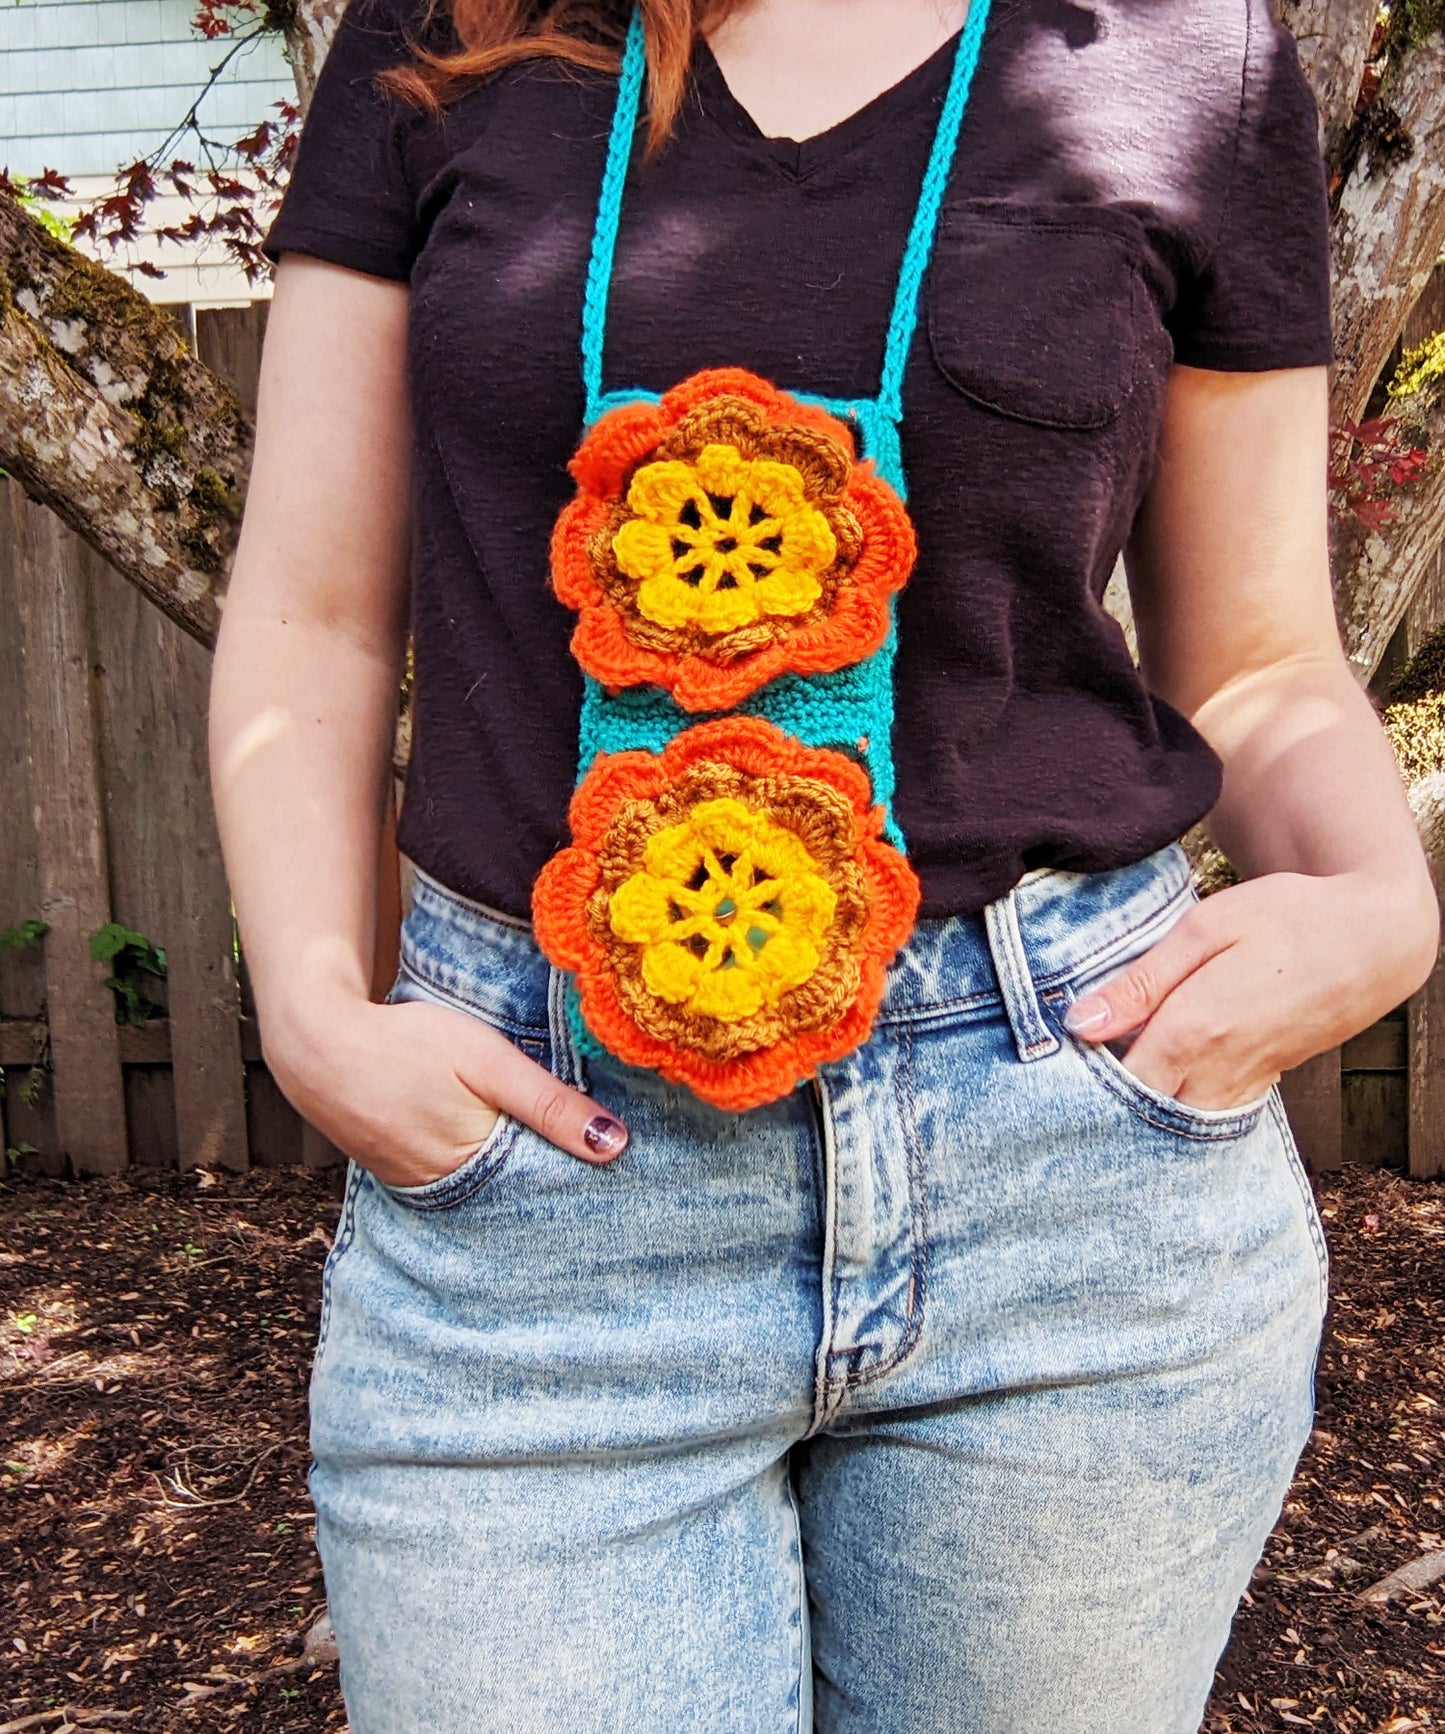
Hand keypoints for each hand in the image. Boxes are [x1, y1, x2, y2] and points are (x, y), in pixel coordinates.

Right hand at [264, 985, 628, 1187]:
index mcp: (477, 1167)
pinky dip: (485, 1165)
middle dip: (558, 1183)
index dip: (585, 1178)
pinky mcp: (406, 1173)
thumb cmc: (406, 1043)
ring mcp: (424, 1186)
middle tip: (605, 1171)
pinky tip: (503, 1146)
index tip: (626, 1174)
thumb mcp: (488, 1061)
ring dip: (522, 1174)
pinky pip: (461, 1179)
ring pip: (492, 1189)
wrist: (318, 1044)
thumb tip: (615, 1145)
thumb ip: (548, 1103)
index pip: (549, 1190)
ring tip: (562, 1159)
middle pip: (522, 1196)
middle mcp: (451, 1191)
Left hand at [1062, 870, 1438, 1111]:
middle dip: (1102, 1104)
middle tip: (1068, 1080)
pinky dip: (1175, 1107)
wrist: (1371, 939)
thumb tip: (1080, 1023)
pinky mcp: (1261, 1087)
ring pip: (1174, 1123)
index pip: (1116, 1083)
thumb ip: (1140, 982)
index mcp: (1196, 1030)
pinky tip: (1154, 1082)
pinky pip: (1206, 1116)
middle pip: (1141, 1115)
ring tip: (1107, 1079)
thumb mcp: (1205, 928)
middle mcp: (1219, 1071)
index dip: (1077, 1081)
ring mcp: (1244, 1086)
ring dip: (1138, 1108)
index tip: (1048, 1068)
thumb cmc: (1286, 919)